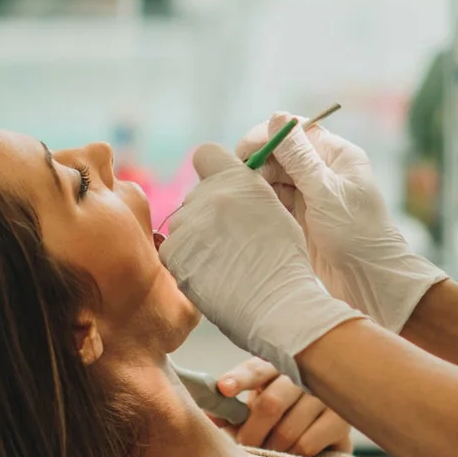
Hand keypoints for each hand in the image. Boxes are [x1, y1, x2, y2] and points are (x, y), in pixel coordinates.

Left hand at [160, 143, 361, 385]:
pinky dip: (187, 262)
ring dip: (195, 240)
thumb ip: (246, 194)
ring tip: (224, 265)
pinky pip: (173, 250)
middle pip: (195, 197)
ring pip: (183, 225)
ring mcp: (187, 224)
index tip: (220, 190)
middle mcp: (207, 194)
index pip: (206, 153)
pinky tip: (211, 277)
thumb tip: (229, 192)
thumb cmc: (284, 261)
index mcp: (237, 179)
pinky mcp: (173, 252)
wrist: (276, 303)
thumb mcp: (274, 210)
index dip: (212, 170)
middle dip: (207, 215)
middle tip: (231, 243)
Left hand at [213, 357, 352, 456]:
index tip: (224, 389)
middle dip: (251, 432)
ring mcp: (325, 395)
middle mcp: (304, 374)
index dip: (239, 379)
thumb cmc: (280, 412)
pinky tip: (290, 453)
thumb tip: (209, 416)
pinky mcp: (341, 419)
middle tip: (243, 447)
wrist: (323, 425)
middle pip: (270, 404)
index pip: (256, 369)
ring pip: (287, 430)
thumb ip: (231, 410)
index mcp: (276, 364)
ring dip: (271, 447)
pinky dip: (292, 454)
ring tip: (268, 450)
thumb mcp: (254, 405)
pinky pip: (306, 444)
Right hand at [235, 115, 447, 332]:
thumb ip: (299, 157)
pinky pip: (275, 201)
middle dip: (258, 163)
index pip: (296, 132)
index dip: (267, 137)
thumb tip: (277, 117)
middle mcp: (324, 171)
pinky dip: (262, 203)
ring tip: (241, 198)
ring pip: (275, 179)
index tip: (243, 151)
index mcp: (337, 156)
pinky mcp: (302, 218)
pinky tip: (248, 211)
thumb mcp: (326, 192)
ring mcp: (312, 195)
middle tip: (237, 181)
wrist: (371, 283)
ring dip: (257, 185)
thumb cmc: (358, 235)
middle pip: (281, 154)